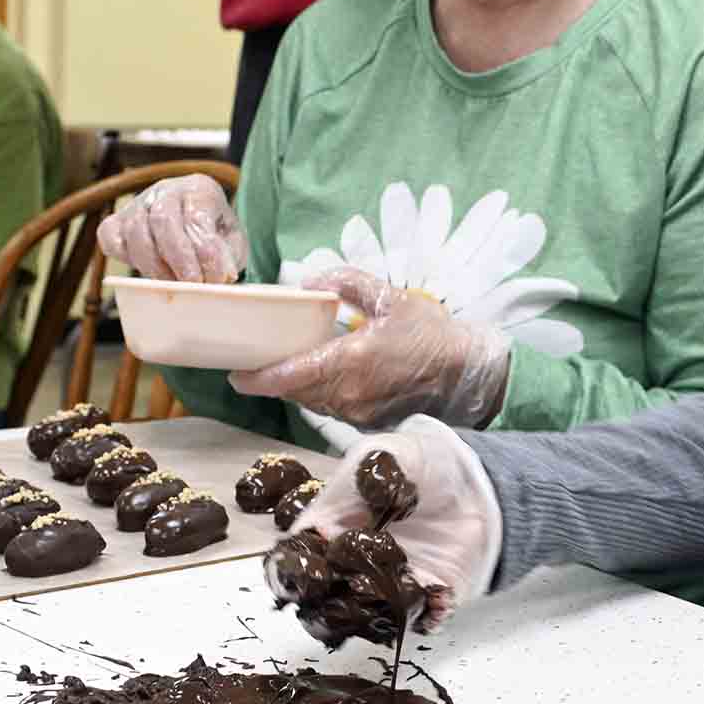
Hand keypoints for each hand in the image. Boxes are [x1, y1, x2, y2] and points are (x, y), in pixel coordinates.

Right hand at [98, 172, 244, 282]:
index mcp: (199, 189)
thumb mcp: (232, 245)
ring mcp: (138, 204)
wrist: (196, 235)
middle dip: (179, 257)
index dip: (205, 250)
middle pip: (163, 219)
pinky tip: (146, 274)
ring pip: (136, 230)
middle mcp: (166, 191)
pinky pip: (110, 238)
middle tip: (192, 285)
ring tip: (173, 286)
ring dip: (154, 265)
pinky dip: (124, 258)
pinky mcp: (116, 222)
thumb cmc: (215, 239)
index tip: (216, 277)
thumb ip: (227, 256)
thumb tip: (218, 275)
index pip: (197, 216)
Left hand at [231, 267, 511, 430]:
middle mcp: (349, 394)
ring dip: (296, 386)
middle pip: (294, 391)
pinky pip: (332, 408)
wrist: (467, 374)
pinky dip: (319, 393)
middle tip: (253, 361)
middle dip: (272, 379)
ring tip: (284, 365)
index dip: (257, 378)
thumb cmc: (432, 334)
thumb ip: (348, 284)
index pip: (289, 377)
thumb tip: (312, 281)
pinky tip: (321, 375)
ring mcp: (358, 412)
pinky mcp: (367, 422)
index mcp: (350, 362)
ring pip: (312, 402)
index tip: (235, 374)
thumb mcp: (391, 297)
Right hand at [270, 416, 501, 644]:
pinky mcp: (422, 603)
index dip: (291, 572)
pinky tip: (431, 590)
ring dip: (365, 616)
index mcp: (326, 532)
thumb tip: (364, 499)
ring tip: (389, 589)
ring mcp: (384, 590)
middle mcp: (348, 568)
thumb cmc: (420, 465)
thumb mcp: (385, 454)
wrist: (477, 484)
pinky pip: (411, 622)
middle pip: (317, 605)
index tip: (312, 570)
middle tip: (349, 583)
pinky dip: (416, 614)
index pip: (292, 562)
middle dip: (324, 605)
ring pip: (358, 622)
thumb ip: (366, 473)